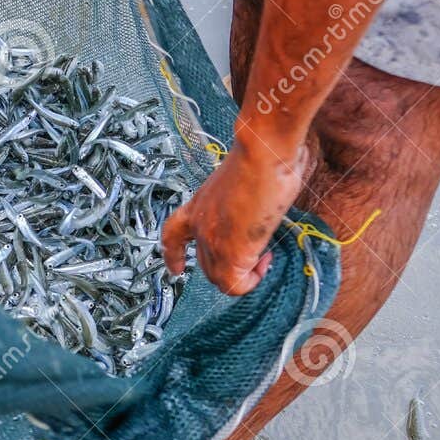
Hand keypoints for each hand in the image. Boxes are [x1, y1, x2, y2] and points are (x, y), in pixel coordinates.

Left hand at [162, 135, 310, 295]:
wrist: (263, 153)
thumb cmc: (262, 156)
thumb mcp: (244, 181)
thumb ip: (244, 197)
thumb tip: (266, 196)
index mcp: (199, 203)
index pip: (173, 234)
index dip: (173, 255)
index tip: (176, 269)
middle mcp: (200, 223)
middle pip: (203, 263)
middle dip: (230, 266)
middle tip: (256, 254)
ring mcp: (211, 239)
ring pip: (218, 278)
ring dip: (244, 273)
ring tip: (263, 256)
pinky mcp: (229, 252)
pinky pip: (233, 286)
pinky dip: (250, 281)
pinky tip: (264, 261)